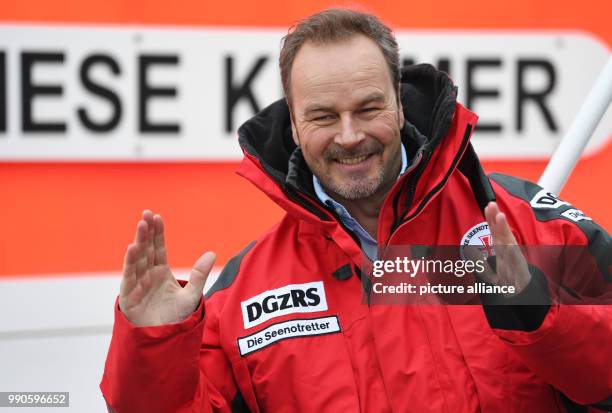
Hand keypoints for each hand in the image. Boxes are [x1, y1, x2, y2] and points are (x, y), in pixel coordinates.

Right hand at [119, 210, 215, 326]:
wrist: (163, 340)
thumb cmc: (175, 318)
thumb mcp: (192, 295)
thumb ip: (200, 275)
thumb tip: (212, 253)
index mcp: (160, 272)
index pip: (158, 248)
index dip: (157, 233)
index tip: (157, 217)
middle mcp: (147, 275)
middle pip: (147, 249)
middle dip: (146, 232)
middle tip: (146, 214)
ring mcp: (137, 284)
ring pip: (137, 259)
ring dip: (139, 241)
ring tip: (141, 225)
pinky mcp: (129, 296)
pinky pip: (129, 276)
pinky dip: (130, 262)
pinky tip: (133, 247)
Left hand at [479, 202, 530, 294]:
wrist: (523, 297)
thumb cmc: (508, 283)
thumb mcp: (491, 272)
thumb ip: (481, 263)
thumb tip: (470, 252)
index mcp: (503, 251)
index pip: (497, 233)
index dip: (492, 220)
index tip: (488, 206)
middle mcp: (509, 253)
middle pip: (502, 234)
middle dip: (497, 219)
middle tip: (491, 204)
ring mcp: (515, 261)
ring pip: (509, 243)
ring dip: (505, 230)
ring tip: (500, 217)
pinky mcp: (519, 271)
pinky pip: (515, 261)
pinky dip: (512, 252)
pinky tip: (508, 243)